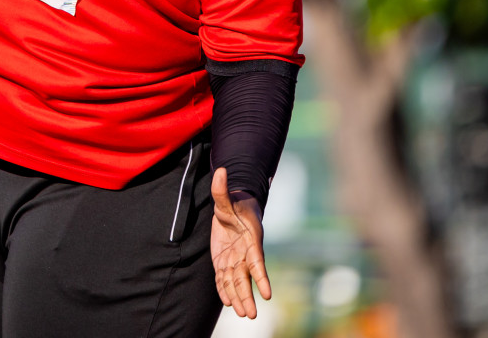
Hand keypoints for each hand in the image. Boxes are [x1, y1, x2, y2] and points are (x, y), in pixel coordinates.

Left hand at [210, 167, 271, 318]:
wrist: (236, 207)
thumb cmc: (235, 203)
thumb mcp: (226, 198)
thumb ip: (220, 189)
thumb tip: (221, 171)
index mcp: (251, 240)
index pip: (257, 262)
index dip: (261, 278)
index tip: (267, 295)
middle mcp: (244, 253)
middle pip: (246, 278)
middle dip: (247, 296)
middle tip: (251, 315)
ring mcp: (234, 258)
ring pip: (236, 282)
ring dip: (238, 297)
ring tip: (243, 314)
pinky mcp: (224, 261)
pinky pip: (224, 278)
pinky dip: (225, 290)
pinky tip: (227, 302)